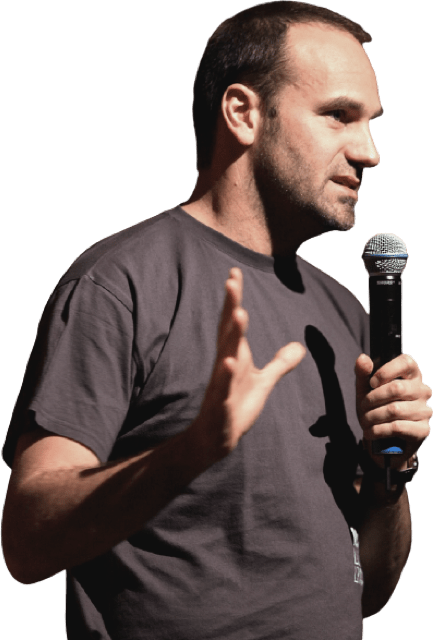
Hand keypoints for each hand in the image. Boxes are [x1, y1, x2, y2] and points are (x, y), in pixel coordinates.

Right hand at [192, 267, 305, 464]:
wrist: (218, 436)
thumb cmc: (236, 404)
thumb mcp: (264, 381)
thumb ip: (280, 363)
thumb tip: (300, 347)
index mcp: (234, 354)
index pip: (233, 322)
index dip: (234, 298)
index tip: (235, 273)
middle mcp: (225, 363)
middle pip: (228, 330)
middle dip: (231, 306)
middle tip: (233, 283)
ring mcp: (222, 383)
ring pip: (226, 354)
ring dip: (232, 335)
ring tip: (239, 313)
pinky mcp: (221, 403)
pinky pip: (223, 388)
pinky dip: (226, 375)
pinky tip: (230, 362)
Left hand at [356, 353, 431, 467]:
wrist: (382, 440)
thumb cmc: (376, 409)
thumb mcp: (365, 390)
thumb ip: (363, 373)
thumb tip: (362, 358)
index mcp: (412, 375)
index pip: (406, 361)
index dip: (386, 371)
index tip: (372, 383)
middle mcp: (423, 391)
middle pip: (397, 388)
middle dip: (372, 399)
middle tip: (363, 406)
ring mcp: (425, 410)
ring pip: (394, 410)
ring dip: (373, 416)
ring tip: (365, 421)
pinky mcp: (423, 430)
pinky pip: (397, 427)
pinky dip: (378, 430)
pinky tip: (370, 432)